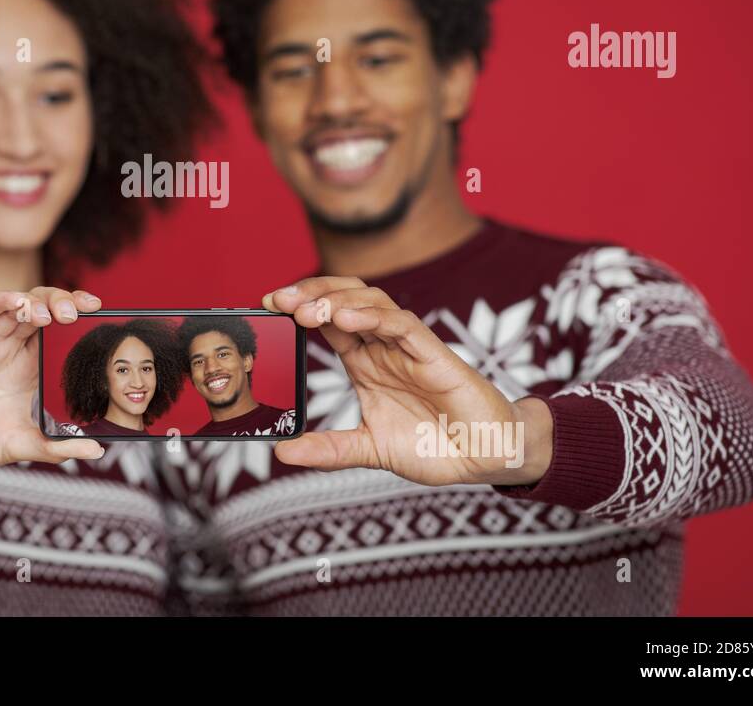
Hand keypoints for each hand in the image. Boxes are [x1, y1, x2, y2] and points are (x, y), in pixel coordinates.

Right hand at [0, 287, 105, 482]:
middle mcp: (12, 350)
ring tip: (48, 314)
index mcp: (32, 369)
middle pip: (42, 310)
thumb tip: (96, 450)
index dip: (79, 317)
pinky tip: (15, 301)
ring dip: (35, 301)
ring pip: (15, 305)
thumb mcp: (22, 447)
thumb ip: (56, 446)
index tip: (98, 311)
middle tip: (76, 313)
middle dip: (62, 302)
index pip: (61, 331)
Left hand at [264, 277, 552, 485]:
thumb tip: (282, 452)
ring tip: (306, 309)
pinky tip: (345, 320)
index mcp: (364, 362)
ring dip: (335, 300)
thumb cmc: (434, 446)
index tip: (267, 307)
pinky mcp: (433, 353)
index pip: (325, 321)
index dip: (298, 308)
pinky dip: (372, 318)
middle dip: (310, 293)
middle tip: (278, 300)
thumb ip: (329, 449)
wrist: (485, 458)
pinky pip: (401, 325)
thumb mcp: (369, 449)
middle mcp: (382, 347)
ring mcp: (407, 347)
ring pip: (369, 302)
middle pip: (343, 299)